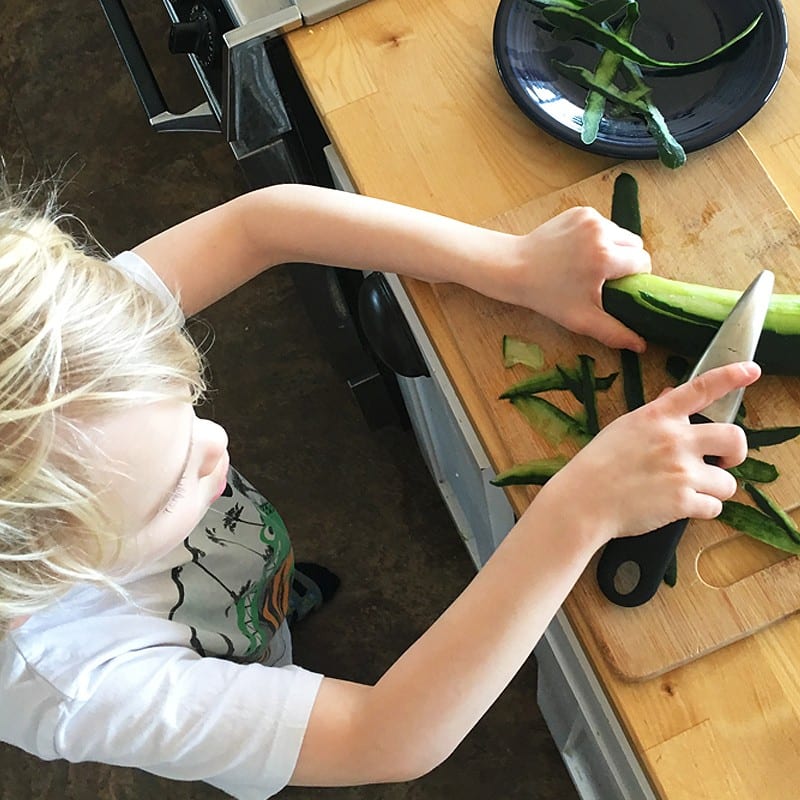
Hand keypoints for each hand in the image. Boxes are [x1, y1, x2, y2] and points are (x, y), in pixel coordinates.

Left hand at [507, 206, 650, 351]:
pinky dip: (597, 237)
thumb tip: (641, 346)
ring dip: (613, 247)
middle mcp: (601, 231)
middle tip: (605, 278)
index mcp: (605, 257)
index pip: (643, 262)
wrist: (514, 269)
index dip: (636, 277)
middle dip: (626, 261)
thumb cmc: (547, 296)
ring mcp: (589, 218)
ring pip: (619, 233)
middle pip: (635, 244)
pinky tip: (578, 251)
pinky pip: (602, 224)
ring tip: (590, 265)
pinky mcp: (579, 211)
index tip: (620, 288)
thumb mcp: (581, 319)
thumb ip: (614, 333)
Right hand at [533, 362, 759, 550]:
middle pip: (734, 438)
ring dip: (713, 489)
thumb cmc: (597, 466)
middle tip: (723, 461)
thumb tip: (672, 393)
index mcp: (657, 417)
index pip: (700, 389)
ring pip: (727, 481)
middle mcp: (675, 440)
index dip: (730, 376)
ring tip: (688, 492)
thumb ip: (655, 413)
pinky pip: (715, 507)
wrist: (583, 501)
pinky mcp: (683, 502)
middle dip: (735, 453)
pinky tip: (681, 507)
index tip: (751, 370)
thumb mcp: (623, 428)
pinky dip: (701, 510)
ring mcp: (681, 471)